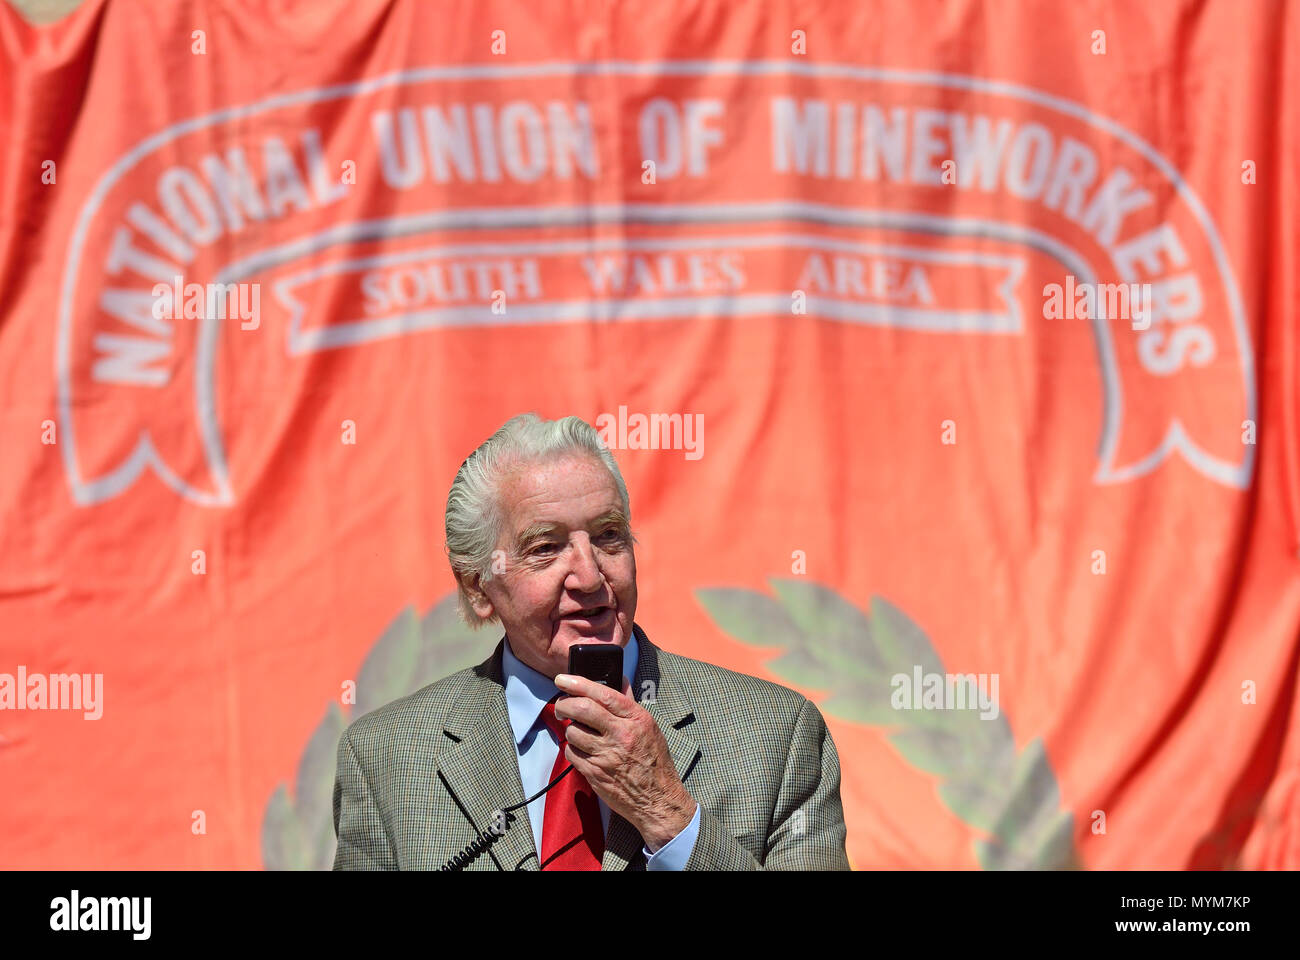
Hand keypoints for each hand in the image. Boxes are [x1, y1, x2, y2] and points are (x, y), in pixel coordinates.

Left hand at [552, 673, 696, 851]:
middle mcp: (621, 735)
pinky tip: (582, 750)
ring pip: (573, 731)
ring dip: (570, 729)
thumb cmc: (654, 762)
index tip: (563, 679)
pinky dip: (572, 749)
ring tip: (577, 731)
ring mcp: (606, 755)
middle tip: (562, 704)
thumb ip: (630, 704)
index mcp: (636, 720)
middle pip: (582, 709)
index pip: (603, 694)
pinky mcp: (594, 773)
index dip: (578, 683)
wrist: (657, 800)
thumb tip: (620, 680)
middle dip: (564, 703)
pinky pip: (571, 753)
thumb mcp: (649, 728)